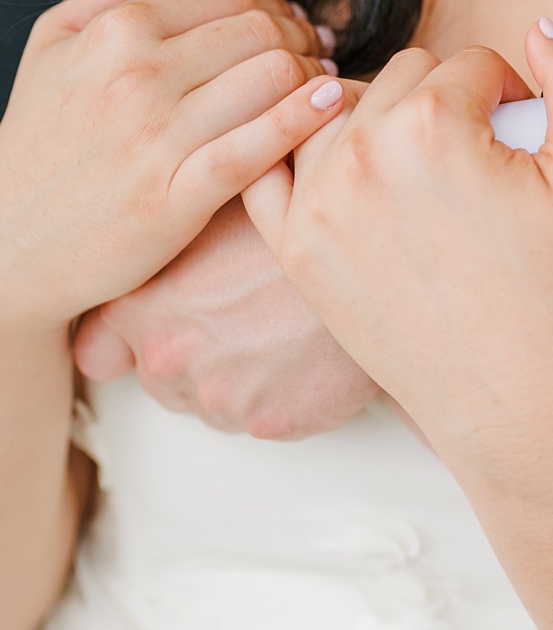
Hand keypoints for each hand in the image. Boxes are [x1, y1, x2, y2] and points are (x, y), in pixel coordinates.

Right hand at [0, 0, 339, 335]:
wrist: (8, 240)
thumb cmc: (41, 138)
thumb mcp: (55, 41)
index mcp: (112, 33)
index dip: (278, 5)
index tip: (294, 23)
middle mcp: (134, 77)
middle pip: (262, 32)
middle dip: (303, 36)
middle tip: (317, 52)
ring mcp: (156, 137)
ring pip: (274, 77)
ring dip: (312, 74)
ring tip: (319, 84)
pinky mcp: (177, 195)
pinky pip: (261, 144)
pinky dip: (305, 117)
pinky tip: (329, 103)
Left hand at [74, 198, 374, 438]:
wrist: (379, 245)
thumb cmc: (300, 215)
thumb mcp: (216, 207)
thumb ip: (167, 244)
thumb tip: (145, 241)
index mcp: (142, 306)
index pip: (97, 354)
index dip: (126, 343)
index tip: (153, 333)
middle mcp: (168, 357)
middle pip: (163, 381)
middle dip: (199, 358)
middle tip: (251, 318)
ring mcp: (219, 396)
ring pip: (216, 404)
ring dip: (245, 380)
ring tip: (288, 331)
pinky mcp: (271, 421)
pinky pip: (269, 418)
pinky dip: (290, 395)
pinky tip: (313, 353)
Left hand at [245, 21, 552, 470]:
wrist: (510, 391)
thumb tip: (540, 29)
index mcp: (433, 126)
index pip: (469, 62)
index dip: (509, 88)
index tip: (523, 128)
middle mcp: (361, 154)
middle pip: (404, 75)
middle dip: (446, 100)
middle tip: (480, 154)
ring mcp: (316, 201)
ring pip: (340, 111)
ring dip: (379, 120)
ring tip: (421, 164)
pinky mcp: (292, 245)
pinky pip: (270, 168)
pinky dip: (296, 153)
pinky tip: (339, 165)